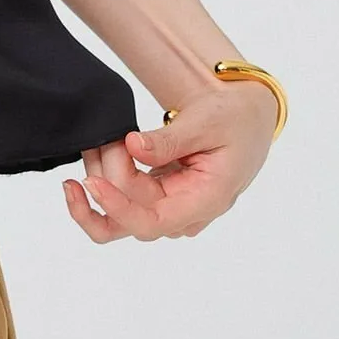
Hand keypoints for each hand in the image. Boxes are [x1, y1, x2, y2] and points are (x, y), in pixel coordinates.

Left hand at [62, 78, 279, 242]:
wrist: (246, 117)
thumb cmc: (234, 119)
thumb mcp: (206, 122)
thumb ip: (169, 140)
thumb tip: (132, 146)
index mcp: (205, 199)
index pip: (153, 222)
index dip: (118, 208)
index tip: (92, 183)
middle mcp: (186, 212)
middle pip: (131, 216)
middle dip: (105, 181)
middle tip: (98, 140)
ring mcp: (171, 206)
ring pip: (122, 211)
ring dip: (100, 178)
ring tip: (94, 141)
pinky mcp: (160, 195)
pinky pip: (126, 196)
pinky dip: (106, 174)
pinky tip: (98, 150)